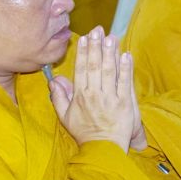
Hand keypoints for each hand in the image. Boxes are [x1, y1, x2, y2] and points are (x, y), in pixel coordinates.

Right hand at [49, 27, 143, 151]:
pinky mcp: (125, 103)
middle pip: (96, 66)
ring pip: (110, 72)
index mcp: (80, 96)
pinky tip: (127, 55)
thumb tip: (54, 80)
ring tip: (112, 37)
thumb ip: (59, 97)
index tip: (85, 38)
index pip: (82, 69)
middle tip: (98, 30)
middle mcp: (95, 94)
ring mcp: (111, 98)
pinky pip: (125, 83)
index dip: (84, 52)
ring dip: (111, 53)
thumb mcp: (65, 116)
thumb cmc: (84, 132)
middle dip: (96, 47)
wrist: (102, 148)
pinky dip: (126, 69)